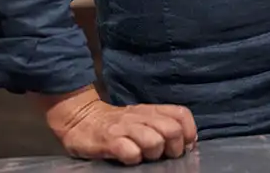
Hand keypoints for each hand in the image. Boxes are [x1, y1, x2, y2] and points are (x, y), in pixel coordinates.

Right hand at [41, 86, 197, 165]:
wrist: (81, 118)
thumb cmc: (117, 124)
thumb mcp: (142, 118)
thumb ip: (162, 124)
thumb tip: (188, 142)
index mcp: (151, 110)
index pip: (181, 114)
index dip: (189, 131)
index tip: (184, 146)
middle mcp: (141, 117)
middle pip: (172, 130)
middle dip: (174, 147)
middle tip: (165, 156)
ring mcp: (124, 128)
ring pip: (154, 140)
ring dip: (154, 153)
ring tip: (146, 157)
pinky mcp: (108, 141)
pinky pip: (129, 152)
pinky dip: (133, 158)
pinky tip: (129, 159)